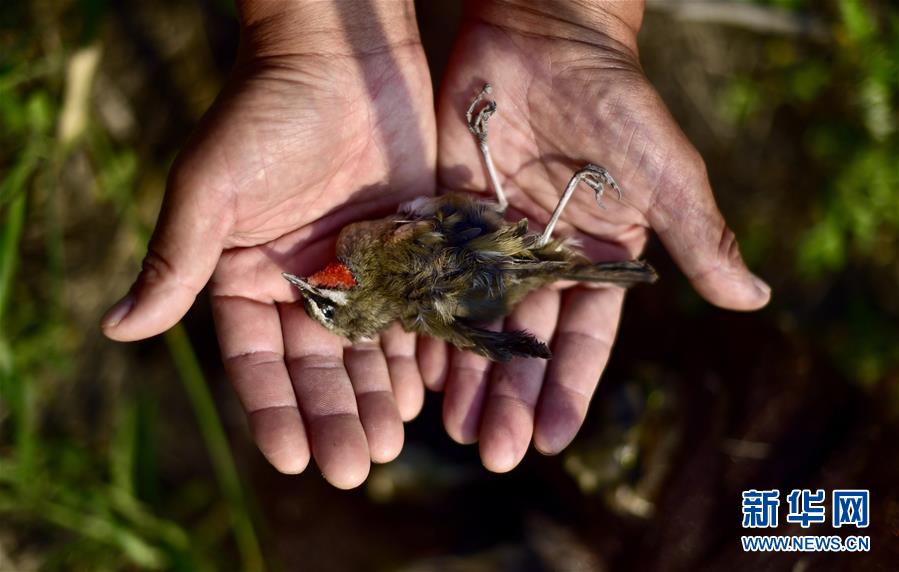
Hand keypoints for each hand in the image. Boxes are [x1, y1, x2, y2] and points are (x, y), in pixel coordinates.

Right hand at [101, 1, 434, 487]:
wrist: (342, 57)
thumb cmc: (265, 114)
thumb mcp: (211, 187)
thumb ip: (176, 259)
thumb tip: (117, 329)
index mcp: (248, 277)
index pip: (258, 360)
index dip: (274, 409)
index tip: (293, 456)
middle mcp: (302, 283)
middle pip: (319, 366)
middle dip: (336, 416)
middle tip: (355, 467)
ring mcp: (358, 271)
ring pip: (369, 350)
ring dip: (380, 397)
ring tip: (391, 443)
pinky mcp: (405, 251)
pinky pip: (414, 314)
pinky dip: (419, 353)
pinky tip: (428, 392)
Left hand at [424, 1, 770, 471]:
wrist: (545, 35)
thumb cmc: (616, 100)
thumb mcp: (664, 171)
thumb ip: (698, 235)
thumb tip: (755, 299)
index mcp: (596, 262)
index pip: (582, 343)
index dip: (565, 392)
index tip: (547, 442)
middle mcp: (542, 262)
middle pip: (523, 343)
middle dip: (507, 397)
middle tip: (488, 451)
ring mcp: (491, 240)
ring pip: (474, 318)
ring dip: (462, 370)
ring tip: (445, 424)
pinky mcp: (447, 212)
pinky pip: (432, 274)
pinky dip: (422, 314)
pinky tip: (409, 357)